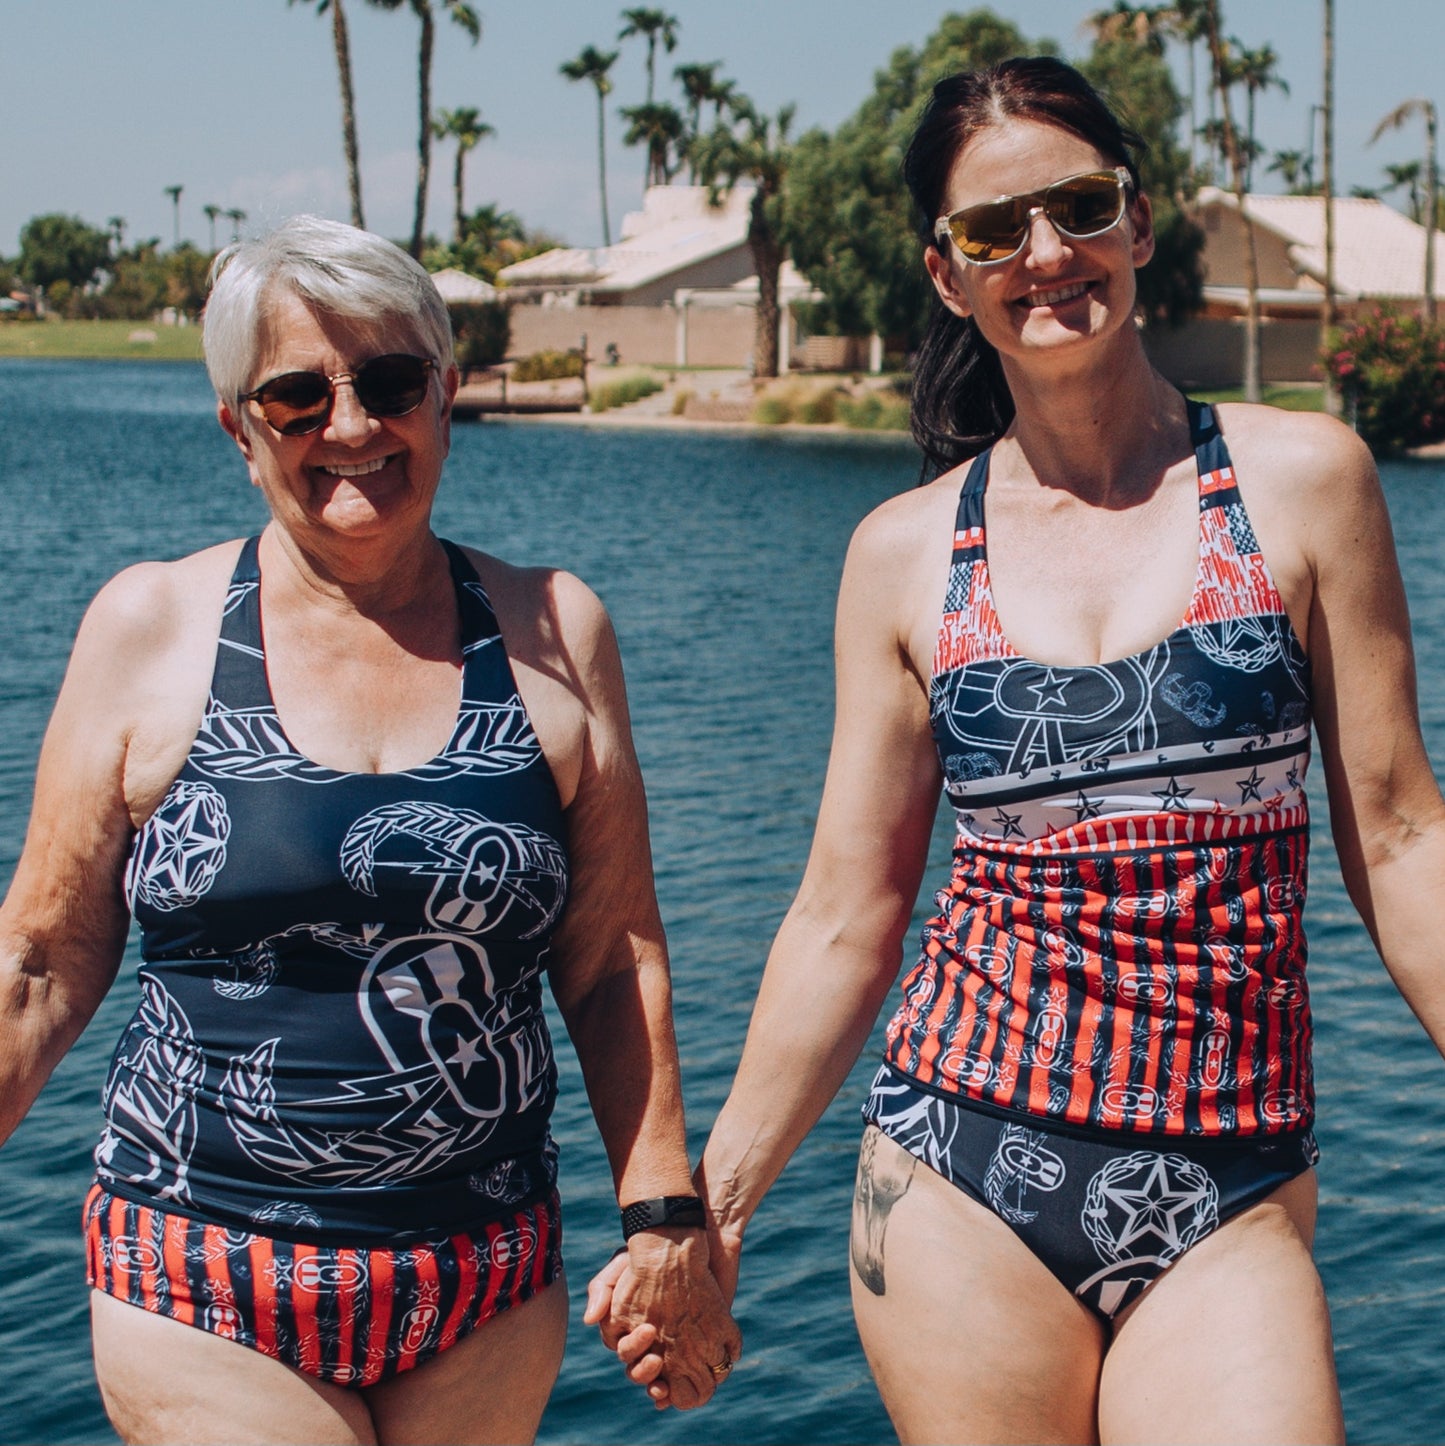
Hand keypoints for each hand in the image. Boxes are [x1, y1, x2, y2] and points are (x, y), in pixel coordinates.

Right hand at [583, 1228, 741, 1408]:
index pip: (627, 1353)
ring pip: (664, 1380)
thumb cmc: (650, 1254)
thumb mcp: (620, 1267)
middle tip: (656, 1361)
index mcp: (631, 1326)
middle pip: (642, 1371)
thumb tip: (589, 1320)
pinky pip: (692, 1376)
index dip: (632, 1355)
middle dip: (646, 1373)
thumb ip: (602, 1290)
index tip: (645, 1338)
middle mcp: (653, 1340)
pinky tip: (682, 1388)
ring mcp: (676, 1344)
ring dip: (661, 1387)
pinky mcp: (700, 1343)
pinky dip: (686, 1389)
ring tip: (665, 1383)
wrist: (686, 1239)